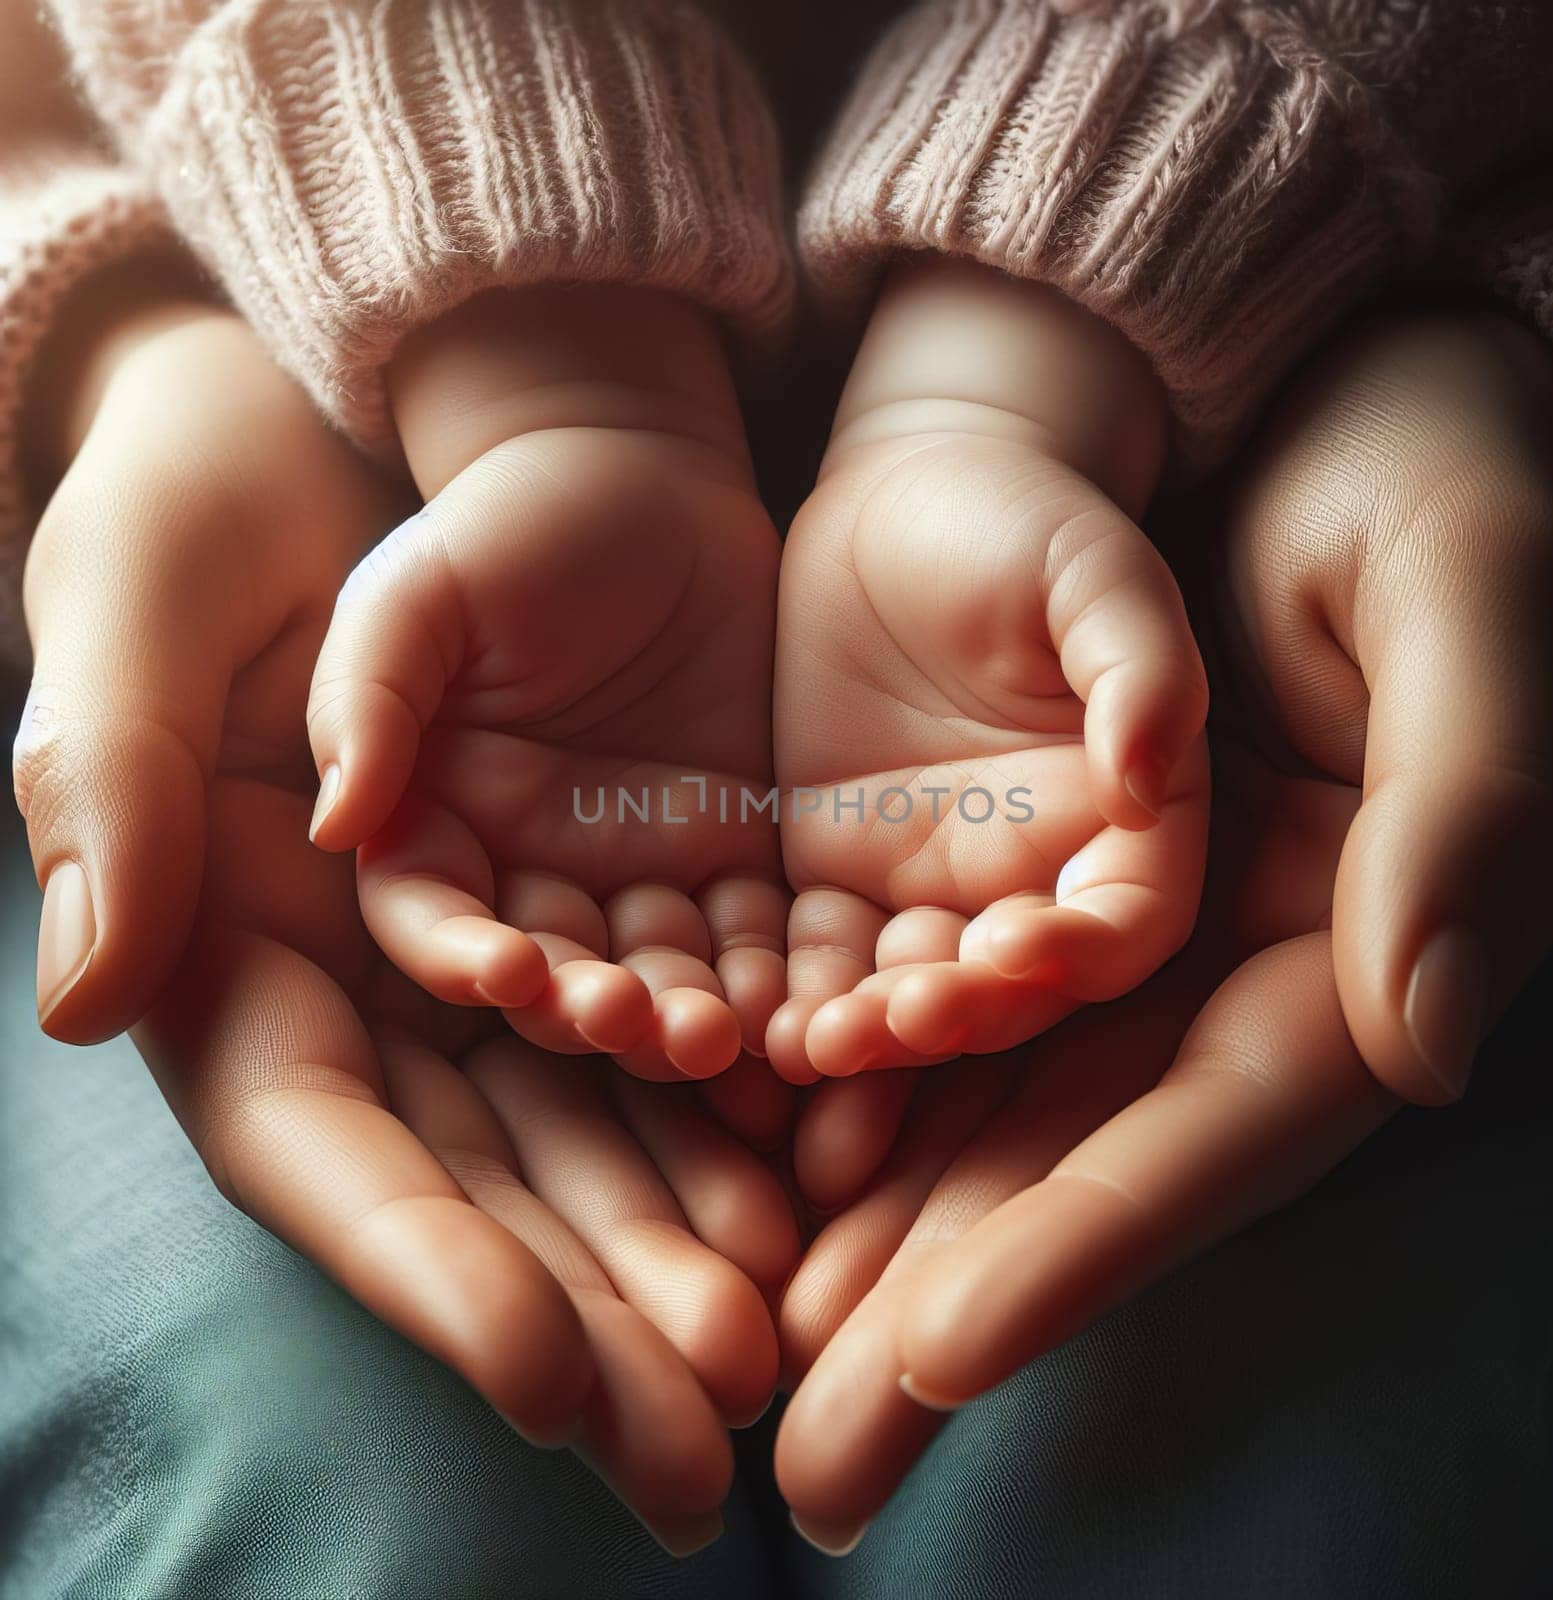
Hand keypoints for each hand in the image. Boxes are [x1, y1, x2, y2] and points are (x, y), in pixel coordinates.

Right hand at [13, 292, 797, 1550]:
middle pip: (481, 1177)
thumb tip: (93, 994)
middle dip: (588, 1304)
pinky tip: (817, 1167)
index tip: (539, 1378)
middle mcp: (379, 976)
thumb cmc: (216, 502)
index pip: (326, 1148)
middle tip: (702, 1435)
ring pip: (595, 1115)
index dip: (428, 1269)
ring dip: (683, 1228)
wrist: (367, 430)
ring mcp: (505, 934)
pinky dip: (742, 1092)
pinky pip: (680, 1001)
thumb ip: (114, 792)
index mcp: (244, 945)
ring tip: (780, 1322)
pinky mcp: (612, 874)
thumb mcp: (140, 609)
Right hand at [305, 287, 786, 1082]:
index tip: (508, 972)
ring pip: (653, 968)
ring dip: (678, 1013)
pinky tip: (791, 1002)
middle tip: (632, 1023)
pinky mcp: (729, 846)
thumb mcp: (417, 595)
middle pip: (551, 968)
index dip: (459, 956)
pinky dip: (765, 972)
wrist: (641, 477)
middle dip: (585, 1008)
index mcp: (439, 817)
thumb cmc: (509, 527)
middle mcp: (532, 863)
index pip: (433, 915)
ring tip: (716, 1034)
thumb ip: (368, 700)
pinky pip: (747, 928)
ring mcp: (636, 863)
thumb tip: (335, 825)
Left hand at [768, 260, 1208, 1081]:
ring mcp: (929, 881)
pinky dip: (791, 990)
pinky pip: (816, 949)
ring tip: (806, 1048)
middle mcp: (1032, 874)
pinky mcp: (836, 869)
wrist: (900, 502)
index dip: (1078, 956)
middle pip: (1007, 989)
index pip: (1121, 925)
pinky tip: (748, 1016)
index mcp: (1122, 820)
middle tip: (885, 1028)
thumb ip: (1141, 669)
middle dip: (952, 1018)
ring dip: (864, 1032)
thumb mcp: (1097, 573)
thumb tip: (1145, 781)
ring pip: (905, 988)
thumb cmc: (1022, 523)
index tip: (1010, 951)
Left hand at [772, 310, 1552, 1547]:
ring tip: (751, 1349)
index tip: (942, 1355)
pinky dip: (837, 1082)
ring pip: (984, 1108)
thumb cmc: (1410, 462)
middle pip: (1079, 1169)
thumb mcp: (1466, 594)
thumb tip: (1423, 1043)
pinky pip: (922, 989)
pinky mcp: (1010, 855)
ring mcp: (1108, 921)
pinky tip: (746, 1158)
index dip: (1084, 1249)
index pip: (1212, 1132)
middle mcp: (1221, 962)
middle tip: (815, 1476)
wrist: (1287, 377)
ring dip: (871, 1238)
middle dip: (946, 1313)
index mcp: (1349, 934)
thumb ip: (1470, 809)